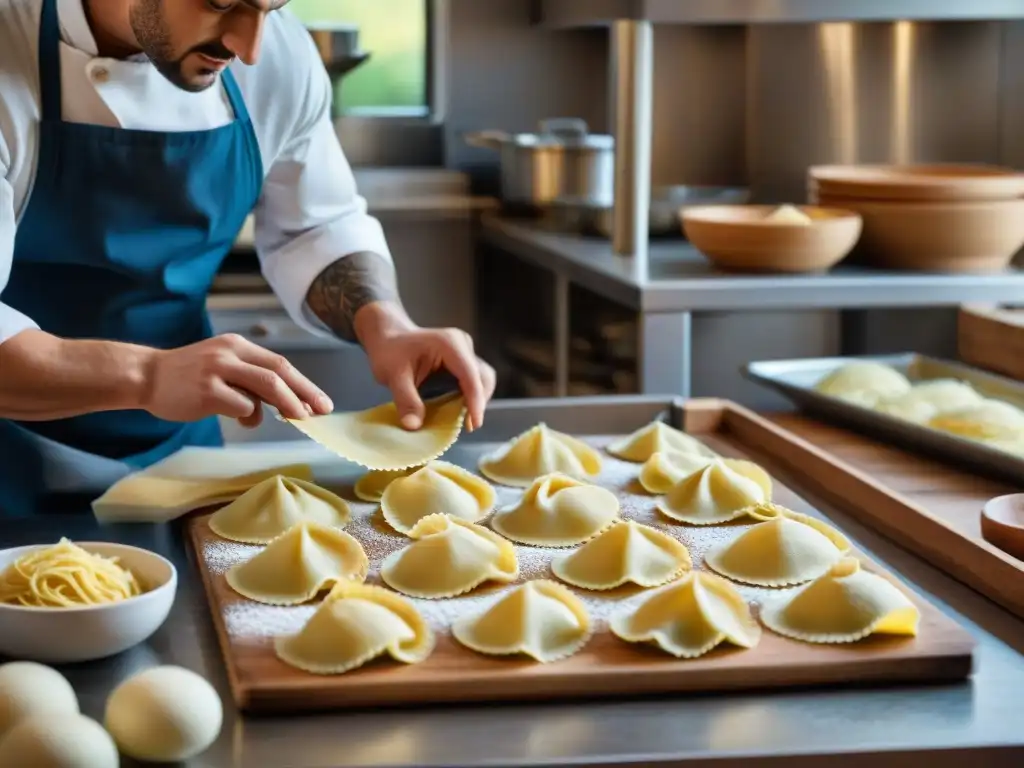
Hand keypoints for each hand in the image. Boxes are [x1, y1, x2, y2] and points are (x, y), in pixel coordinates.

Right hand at [140, 334, 332, 427]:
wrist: (146, 376)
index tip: (321, 401)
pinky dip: (250, 415)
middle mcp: (231, 353)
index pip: (280, 363)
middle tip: (322, 410)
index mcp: (238, 346)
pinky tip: (241, 418)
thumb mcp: (221, 369)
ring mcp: (219, 370)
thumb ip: (248, 384)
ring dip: (288, 403)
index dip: (303, 383)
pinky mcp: (207, 390)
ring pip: (267, 385)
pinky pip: (242, 405)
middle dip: (305, 392)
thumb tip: (276, 409)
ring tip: (298, 418)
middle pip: (280, 371)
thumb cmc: (186, 378)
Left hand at [356, 304, 495, 431]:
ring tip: (465, 421)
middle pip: (483, 376)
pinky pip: (473, 379)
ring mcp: (464, 350)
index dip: (475, 401)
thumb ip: (405, 400)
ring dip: (476, 400)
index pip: (470, 376)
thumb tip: (414, 426)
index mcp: (449, 344)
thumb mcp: (393, 376)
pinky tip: (459, 410)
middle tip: (468, 426)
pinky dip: (470, 396)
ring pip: (482, 378)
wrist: (388, 337)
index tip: (472, 424)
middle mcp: (462, 344)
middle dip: (479, 402)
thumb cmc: (389, 351)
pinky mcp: (463, 359)